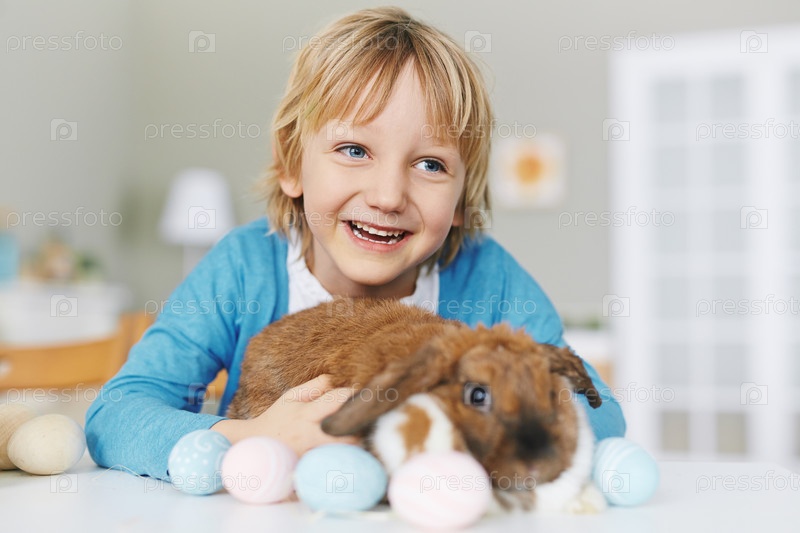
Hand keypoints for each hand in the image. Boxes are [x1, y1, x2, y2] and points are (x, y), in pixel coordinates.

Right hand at [212, 375, 360, 455]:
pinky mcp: (310, 470)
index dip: (353, 396)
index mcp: (305, 414)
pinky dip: (345, 460)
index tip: (364, 392)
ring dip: (357, 444)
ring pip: (344, 453)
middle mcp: (309, 436)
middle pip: (347, 432)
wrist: (253, 445)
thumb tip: (335, 379)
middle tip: (368, 418)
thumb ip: (314, 386)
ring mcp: (310, 456)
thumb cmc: (277, 418)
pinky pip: (334, 467)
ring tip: (361, 434)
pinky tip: (351, 454)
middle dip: (361, 425)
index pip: (337, 402)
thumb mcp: (291, 396)